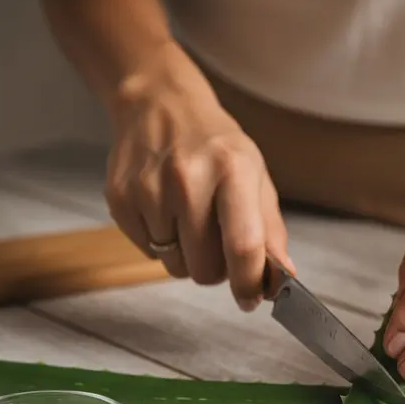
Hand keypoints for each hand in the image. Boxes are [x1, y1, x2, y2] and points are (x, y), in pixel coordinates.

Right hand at [104, 44, 291, 310]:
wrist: (160, 105)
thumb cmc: (217, 147)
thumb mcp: (255, 178)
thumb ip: (270, 232)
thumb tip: (284, 279)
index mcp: (232, 170)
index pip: (243, 246)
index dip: (249, 283)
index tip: (252, 298)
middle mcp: (187, 178)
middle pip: (205, 269)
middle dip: (218, 270)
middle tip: (219, 242)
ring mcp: (149, 189)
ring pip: (176, 267)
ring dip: (189, 256)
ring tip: (191, 220)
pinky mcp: (120, 199)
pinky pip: (149, 253)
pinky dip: (163, 243)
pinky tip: (167, 211)